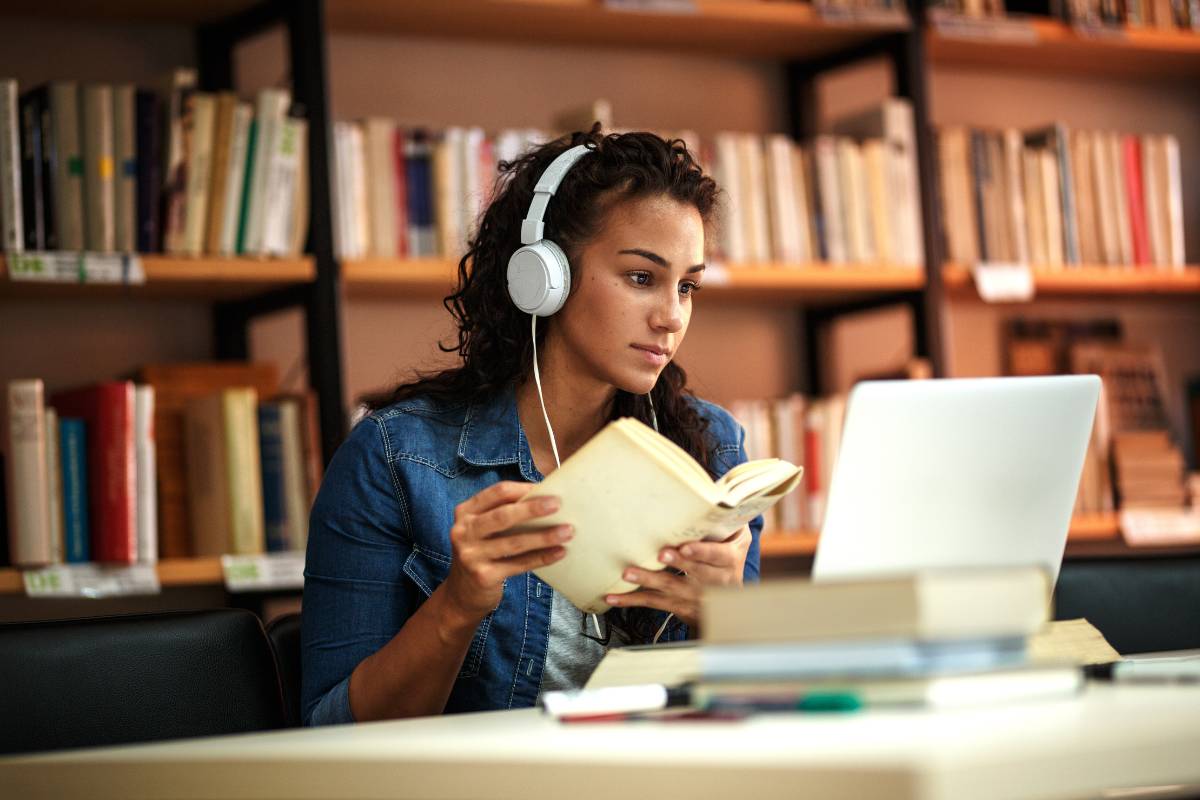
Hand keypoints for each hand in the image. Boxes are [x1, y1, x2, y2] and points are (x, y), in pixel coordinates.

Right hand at [443, 481, 571, 622]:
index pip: (497, 493)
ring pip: (514, 542)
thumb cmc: (483, 552)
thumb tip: (546, 499)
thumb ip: (504, 513)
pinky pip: (519, 564)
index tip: (548, 488)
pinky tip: (559, 552)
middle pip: (503, 515)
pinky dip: (541, 558)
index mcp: (465, 512)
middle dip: (532, 509)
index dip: (523, 489)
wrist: (462, 592)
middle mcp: (463, 531)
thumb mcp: (483, 529)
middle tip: (558, 504)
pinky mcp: (483, 576)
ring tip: (567, 531)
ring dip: (544, 536)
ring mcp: (471, 555)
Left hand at [603, 525, 751, 628]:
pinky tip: (614, 597)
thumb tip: (716, 494)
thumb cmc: (728, 560)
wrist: (731, 605)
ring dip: (648, 580)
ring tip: (628, 573)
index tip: (685, 547)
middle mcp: (715, 581)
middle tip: (659, 554)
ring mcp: (696, 597)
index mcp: (729, 561)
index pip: (717, 555)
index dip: (701, 552)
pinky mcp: (679, 607)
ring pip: (671, 588)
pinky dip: (632, 600)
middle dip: (676, 563)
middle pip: (694, 572)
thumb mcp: (738, 540)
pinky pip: (654, 603)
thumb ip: (728, 520)